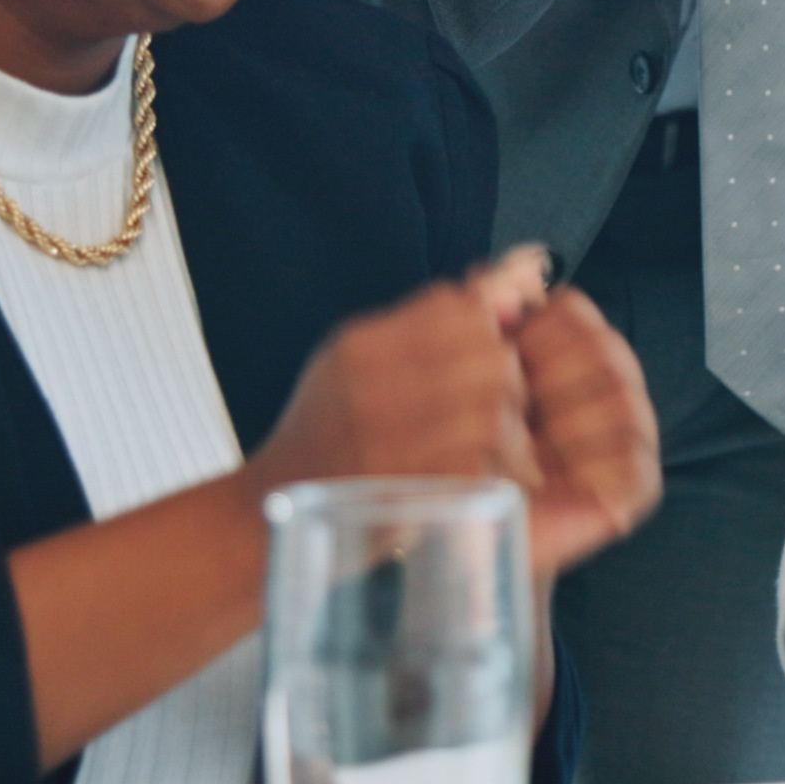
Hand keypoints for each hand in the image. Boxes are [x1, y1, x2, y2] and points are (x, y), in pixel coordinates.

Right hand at [243, 249, 656, 581]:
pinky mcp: (404, 493)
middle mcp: (369, 387)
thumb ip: (430, 318)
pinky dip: (494, 469)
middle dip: (508, 377)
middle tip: (502, 400)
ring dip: (509, 427)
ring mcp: (385, 442)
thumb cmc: (326, 431)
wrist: (267, 510)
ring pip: (494, 411)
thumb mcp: (357, 359)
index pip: (459, 308)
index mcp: (359, 346)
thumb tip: (517, 273)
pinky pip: (480, 465)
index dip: (489, 329)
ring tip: (496, 441)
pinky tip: (482, 473)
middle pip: (488, 355)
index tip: (487, 352)